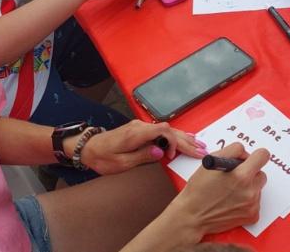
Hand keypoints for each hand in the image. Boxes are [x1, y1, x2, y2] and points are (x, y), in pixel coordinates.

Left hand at [74, 120, 206, 174]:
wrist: (88, 148)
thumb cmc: (102, 157)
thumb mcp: (120, 163)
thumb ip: (142, 156)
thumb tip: (160, 152)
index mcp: (136, 133)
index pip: (163, 131)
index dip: (173, 142)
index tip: (173, 156)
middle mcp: (141, 126)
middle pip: (168, 130)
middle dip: (186, 140)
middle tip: (201, 150)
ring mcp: (141, 126)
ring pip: (167, 129)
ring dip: (183, 138)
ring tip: (198, 144)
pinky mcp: (141, 130)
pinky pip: (161, 131)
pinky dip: (175, 136)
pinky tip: (184, 138)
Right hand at [162, 143, 268, 244]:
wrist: (193, 216)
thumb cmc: (199, 188)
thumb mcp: (211, 161)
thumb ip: (233, 151)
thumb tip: (246, 154)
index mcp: (241, 175)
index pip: (263, 155)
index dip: (255, 155)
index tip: (249, 160)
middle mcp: (250, 190)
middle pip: (261, 173)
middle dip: (250, 173)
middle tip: (235, 177)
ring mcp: (252, 204)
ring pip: (258, 187)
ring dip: (249, 187)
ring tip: (231, 191)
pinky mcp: (252, 215)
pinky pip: (256, 202)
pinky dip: (247, 201)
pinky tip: (233, 202)